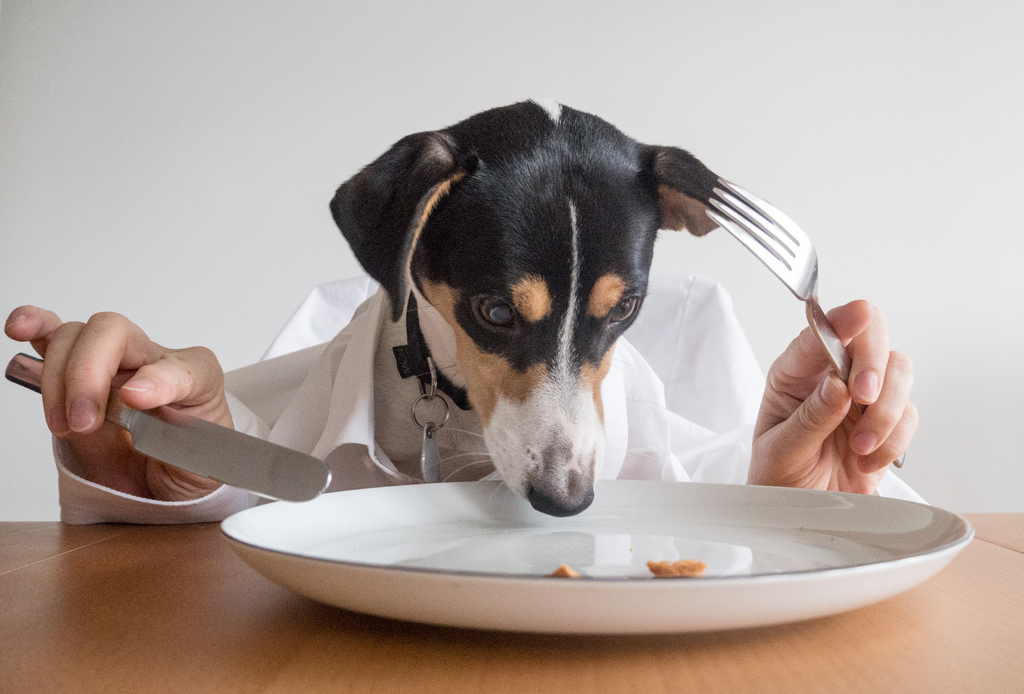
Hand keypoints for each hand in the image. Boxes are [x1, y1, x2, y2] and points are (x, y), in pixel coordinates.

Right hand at [5, 306, 230, 500]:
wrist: (168, 482)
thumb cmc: (188, 464)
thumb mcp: (202, 464)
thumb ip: (182, 439)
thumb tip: (135, 401)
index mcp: (196, 380)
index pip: (183, 365)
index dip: (159, 378)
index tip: (137, 400)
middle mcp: (152, 362)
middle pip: (114, 333)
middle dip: (87, 376)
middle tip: (84, 423)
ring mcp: (114, 364)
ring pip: (76, 337)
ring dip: (59, 378)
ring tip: (66, 423)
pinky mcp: (78, 374)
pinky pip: (55, 337)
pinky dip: (36, 328)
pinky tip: (20, 329)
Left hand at [747, 300, 917, 494]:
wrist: (798, 514)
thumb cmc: (778, 476)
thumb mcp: (782, 451)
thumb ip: (809, 418)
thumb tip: (837, 385)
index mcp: (794, 373)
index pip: (820, 332)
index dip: (843, 320)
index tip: (861, 314)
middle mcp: (831, 375)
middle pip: (871, 337)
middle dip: (874, 364)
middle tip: (864, 397)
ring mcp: (862, 396)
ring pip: (898, 371)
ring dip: (885, 411)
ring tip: (859, 447)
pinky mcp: (887, 420)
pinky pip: (909, 413)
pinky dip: (894, 439)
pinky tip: (867, 460)